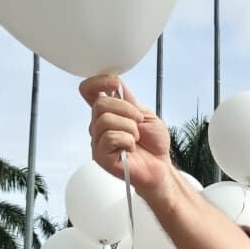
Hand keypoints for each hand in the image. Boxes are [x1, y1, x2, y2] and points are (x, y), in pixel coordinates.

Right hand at [80, 75, 173, 195]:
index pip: (89, 91)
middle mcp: (99, 125)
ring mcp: (98, 141)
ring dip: (129, 128)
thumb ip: (128, 100)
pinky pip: (110, 137)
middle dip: (126, 110)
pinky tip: (131, 149)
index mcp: (108, 113)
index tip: (114, 84)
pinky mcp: (100, 156)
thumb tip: (114, 83)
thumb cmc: (153, 143)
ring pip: (105, 120)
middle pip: (100, 104)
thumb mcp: (145, 114)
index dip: (97, 82)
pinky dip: (127, 140)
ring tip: (136, 139)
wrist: (161, 166)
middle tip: (139, 122)